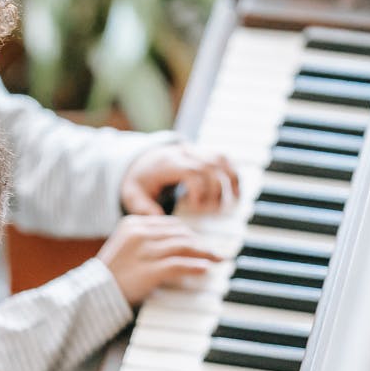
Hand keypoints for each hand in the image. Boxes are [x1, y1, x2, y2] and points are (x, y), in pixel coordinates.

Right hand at [97, 215, 220, 305]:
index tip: (201, 243)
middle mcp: (139, 233)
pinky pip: (179, 264)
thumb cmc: (111, 275)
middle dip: (200, 242)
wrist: (92, 294)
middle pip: (180, 233)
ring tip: (217, 259)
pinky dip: (195, 266)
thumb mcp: (125, 248)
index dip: (189, 233)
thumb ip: (146, 241)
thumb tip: (177, 244)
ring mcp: (144, 251)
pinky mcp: (150, 270)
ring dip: (204, 253)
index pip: (170, 224)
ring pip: (183, 246)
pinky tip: (205, 269)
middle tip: (215, 252)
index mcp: (132, 223)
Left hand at [120, 142, 238, 215]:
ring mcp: (196, 151)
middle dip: (215, 190)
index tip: (196, 206)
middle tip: (212, 211)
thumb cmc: (139, 182)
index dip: (199, 189)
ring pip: (220, 159)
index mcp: (167, 163)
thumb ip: (143, 208)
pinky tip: (236, 194)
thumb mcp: (132, 195)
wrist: (141, 161)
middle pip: (210, 166)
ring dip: (228, 182)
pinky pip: (225, 159)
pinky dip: (233, 175)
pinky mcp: (204, 154)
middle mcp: (184, 153)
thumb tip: (160, 219)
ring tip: (228, 204)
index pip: (191, 170)